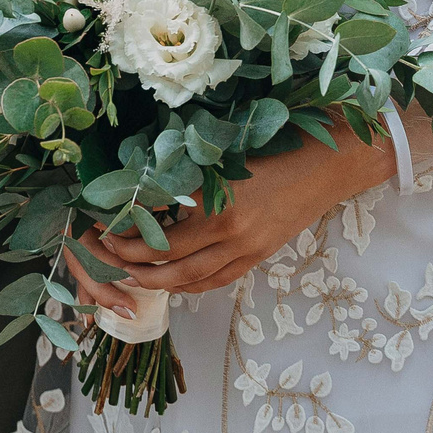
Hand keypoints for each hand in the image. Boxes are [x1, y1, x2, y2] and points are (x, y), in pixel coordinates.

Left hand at [92, 134, 395, 295]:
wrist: (328, 164)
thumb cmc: (277, 146)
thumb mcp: (225, 153)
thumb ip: (188, 172)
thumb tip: (144, 183)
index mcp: (217, 200)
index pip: (158, 224)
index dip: (127, 228)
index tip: (104, 224)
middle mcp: (229, 231)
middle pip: (168, 259)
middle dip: (132, 259)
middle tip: (108, 253)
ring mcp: (246, 249)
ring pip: (191, 278)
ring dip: (157, 280)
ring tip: (132, 273)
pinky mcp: (258, 257)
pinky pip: (217, 281)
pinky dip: (190, 286)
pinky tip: (172, 283)